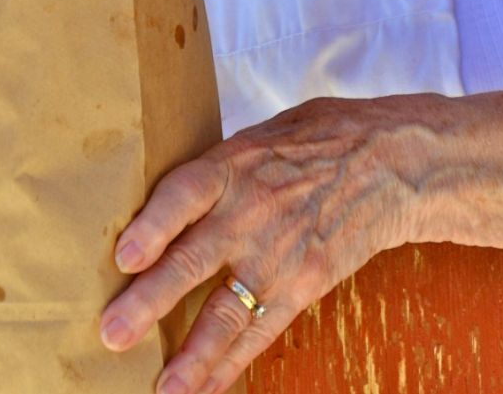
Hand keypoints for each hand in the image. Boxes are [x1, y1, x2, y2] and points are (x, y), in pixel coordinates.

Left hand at [99, 97, 422, 393]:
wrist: (390, 162)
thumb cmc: (319, 137)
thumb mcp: (262, 134)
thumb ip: (217, 168)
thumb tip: (166, 197)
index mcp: (235, 165)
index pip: (185, 194)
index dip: (154, 225)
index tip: (124, 256)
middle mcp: (252, 213)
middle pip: (194, 261)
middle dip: (150, 301)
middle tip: (112, 331)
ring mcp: (279, 255)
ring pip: (227, 312)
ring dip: (191, 355)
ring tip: (162, 388)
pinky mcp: (304, 285)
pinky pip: (262, 331)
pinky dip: (232, 364)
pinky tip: (204, 390)